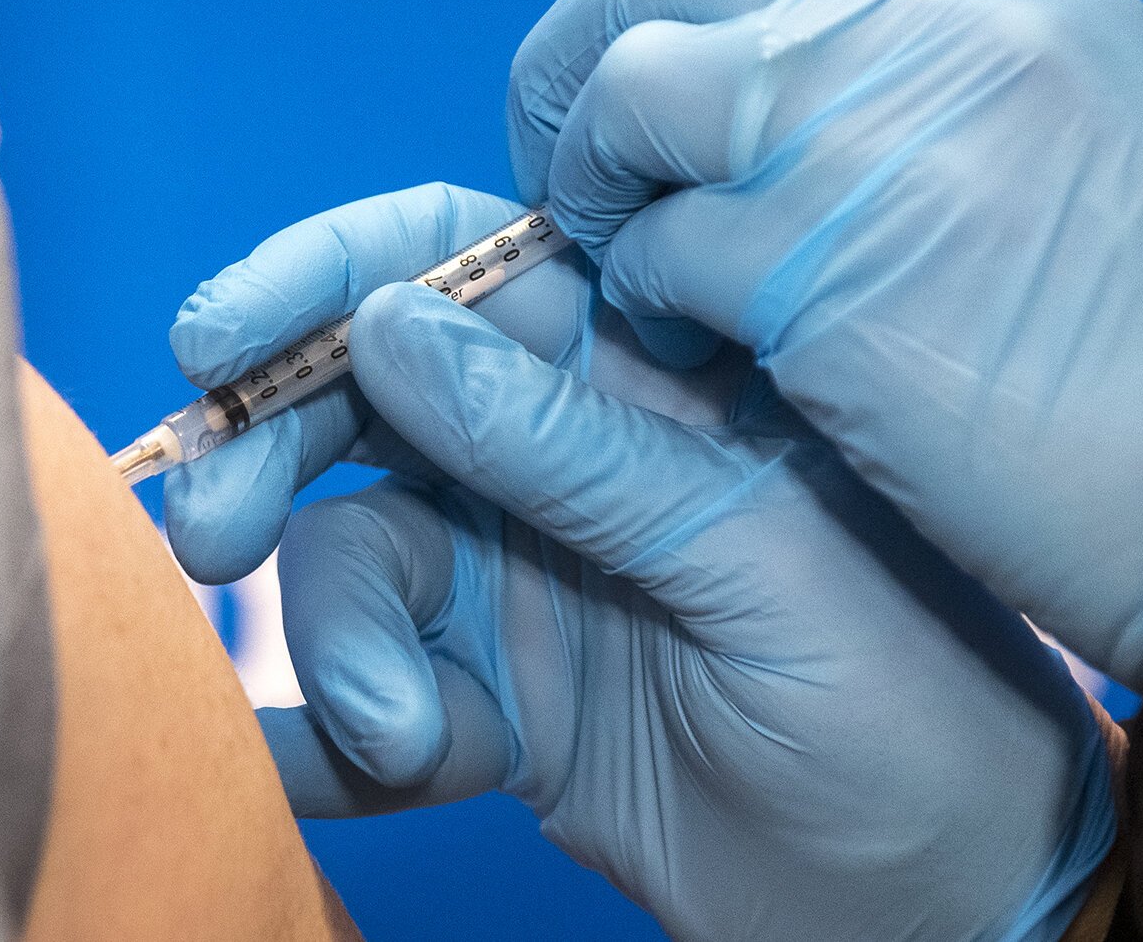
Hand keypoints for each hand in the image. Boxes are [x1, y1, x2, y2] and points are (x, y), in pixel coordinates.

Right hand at [167, 184, 1114, 938]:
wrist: (938, 905)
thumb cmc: (911, 706)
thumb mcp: (754, 558)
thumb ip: (574, 449)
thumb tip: (390, 326)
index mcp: (652, 377)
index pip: (471, 264)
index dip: (334, 272)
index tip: (218, 336)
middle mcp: (569, 457)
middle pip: (369, 398)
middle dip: (268, 450)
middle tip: (204, 536)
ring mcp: (525, 579)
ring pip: (357, 556)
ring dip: (339, 638)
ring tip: (407, 735)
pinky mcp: (497, 702)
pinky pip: (369, 692)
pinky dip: (318, 731)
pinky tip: (289, 768)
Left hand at [506, 0, 1142, 685]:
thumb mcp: (1083, 161)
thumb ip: (935, 112)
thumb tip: (793, 117)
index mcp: (1004, 5)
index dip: (678, 21)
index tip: (645, 104)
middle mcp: (935, 31)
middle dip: (584, 59)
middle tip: (571, 160)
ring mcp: (874, 135)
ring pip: (637, 89)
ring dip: (596, 174)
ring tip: (625, 261)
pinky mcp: (823, 271)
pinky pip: (663, 248)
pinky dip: (645, 294)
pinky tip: (689, 345)